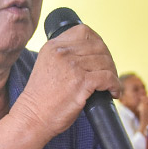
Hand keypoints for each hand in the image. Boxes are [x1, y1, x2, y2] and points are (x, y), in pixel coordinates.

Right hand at [11, 23, 119, 139]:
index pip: (83, 31)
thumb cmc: (41, 98)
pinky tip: (113, 92)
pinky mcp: (81, 81)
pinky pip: (108, 77)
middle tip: (109, 74)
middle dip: (108, 60)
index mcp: (53, 46)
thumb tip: (91, 56)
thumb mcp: (47, 66)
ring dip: (113, 74)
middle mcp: (62, 52)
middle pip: (99, 46)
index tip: (101, 55)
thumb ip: (63, 56)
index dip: (98, 42)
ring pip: (105, 61)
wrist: (32, 118)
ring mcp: (72, 66)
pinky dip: (115, 85)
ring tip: (111, 85)